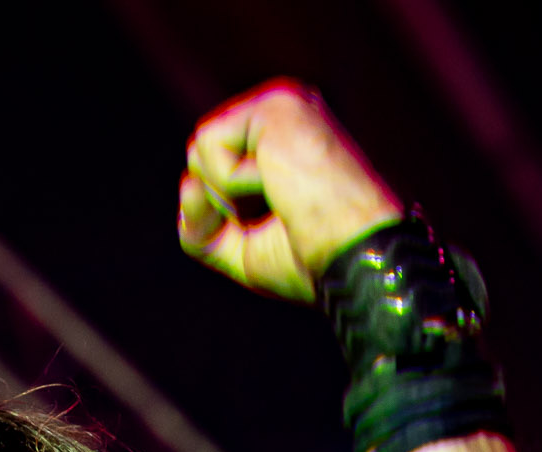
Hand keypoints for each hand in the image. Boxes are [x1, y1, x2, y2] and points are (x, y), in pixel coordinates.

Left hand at [178, 82, 403, 303]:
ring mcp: (282, 104)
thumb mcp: (240, 250)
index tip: (278, 226)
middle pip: (197, 160)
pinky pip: (209, 144)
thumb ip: (200, 226)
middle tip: (278, 215)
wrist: (354, 257)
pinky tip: (279, 181)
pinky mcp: (276, 104)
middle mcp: (282, 114)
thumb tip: (187, 184)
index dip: (223, 215)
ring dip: (229, 195)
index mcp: (280, 141)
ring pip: (199, 151)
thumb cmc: (312, 258)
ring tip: (282, 197)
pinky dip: (233, 181)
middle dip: (221, 205)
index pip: (209, 173)